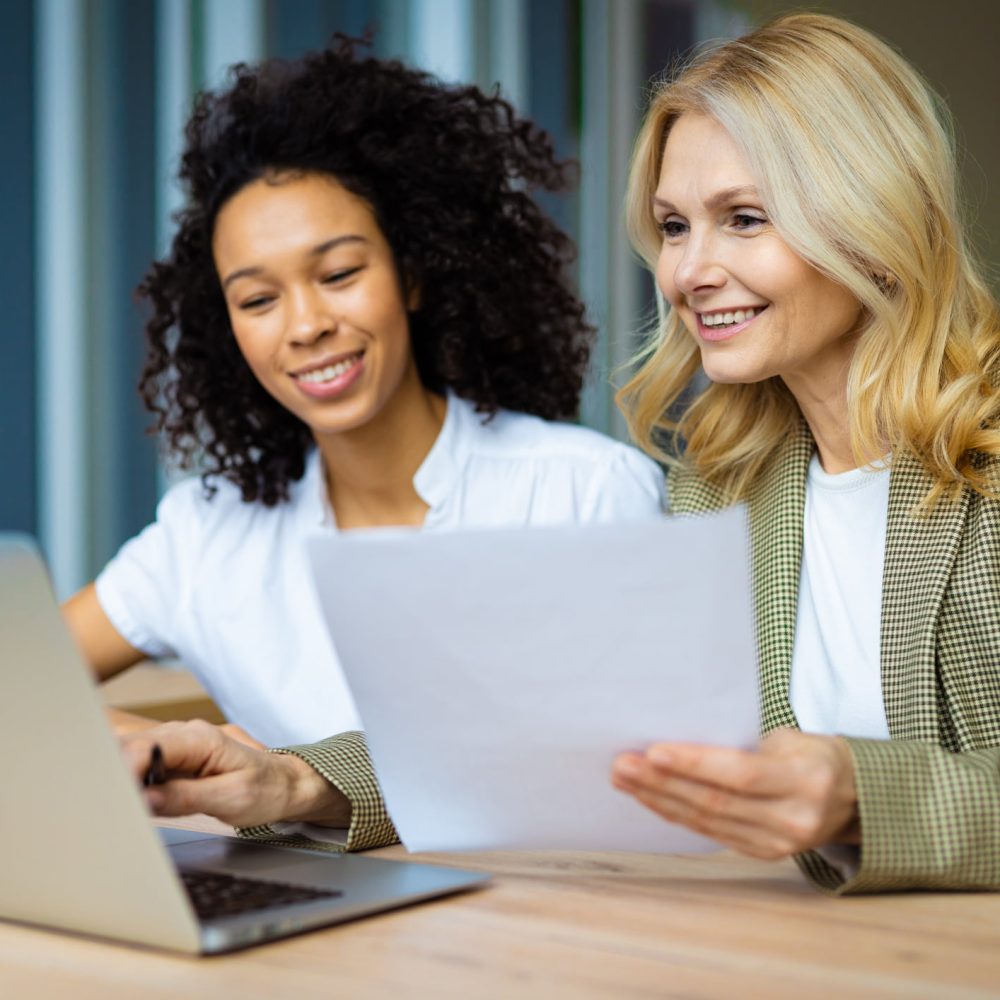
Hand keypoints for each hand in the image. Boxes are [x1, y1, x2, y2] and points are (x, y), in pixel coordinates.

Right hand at [120, 720, 350, 828]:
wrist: (287, 782)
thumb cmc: (267, 788)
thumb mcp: (231, 799)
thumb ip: (185, 798)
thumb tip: (145, 800)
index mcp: (200, 739)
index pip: (146, 747)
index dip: (123, 771)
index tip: (115, 798)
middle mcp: (185, 734)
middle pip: (133, 748)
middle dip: (115, 775)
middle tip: (110, 807)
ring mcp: (179, 744)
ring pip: (135, 755)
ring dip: (123, 779)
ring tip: (120, 807)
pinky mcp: (176, 758)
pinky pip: (145, 764)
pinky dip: (134, 781)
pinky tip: (133, 800)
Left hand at [611, 728, 858, 859]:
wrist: (854, 797)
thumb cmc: (815, 755)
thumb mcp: (793, 739)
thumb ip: (745, 745)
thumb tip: (683, 736)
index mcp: (805, 781)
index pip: (739, 775)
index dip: (694, 764)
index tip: (653, 751)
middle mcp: (792, 819)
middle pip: (715, 801)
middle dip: (662, 783)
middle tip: (623, 765)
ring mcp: (777, 843)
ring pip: (707, 821)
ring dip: (658, 799)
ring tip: (624, 778)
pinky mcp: (762, 853)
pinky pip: (710, 832)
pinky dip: (675, 814)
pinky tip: (649, 798)